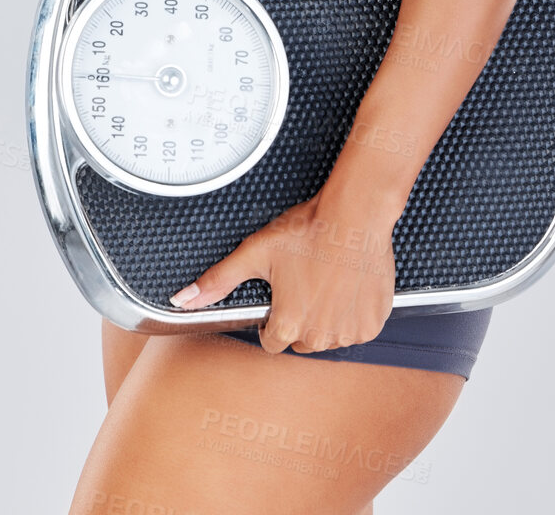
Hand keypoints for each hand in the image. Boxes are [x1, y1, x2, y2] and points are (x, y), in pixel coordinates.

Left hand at [169, 190, 396, 354]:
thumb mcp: (255, 252)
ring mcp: (349, 332)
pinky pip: (356, 328)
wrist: (355, 215)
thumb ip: (218, 280)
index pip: (271, 340)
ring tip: (325, 280)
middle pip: (300, 340)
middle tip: (303, 282)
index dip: (273, 316)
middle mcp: (319, 337)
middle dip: (299, 318)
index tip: (282, 294)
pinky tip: (346, 286)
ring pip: (329, 335)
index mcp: (288, 325)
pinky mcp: (373, 324)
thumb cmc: (307, 231)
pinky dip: (351, 313)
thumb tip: (182, 300)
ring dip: (326, 317)